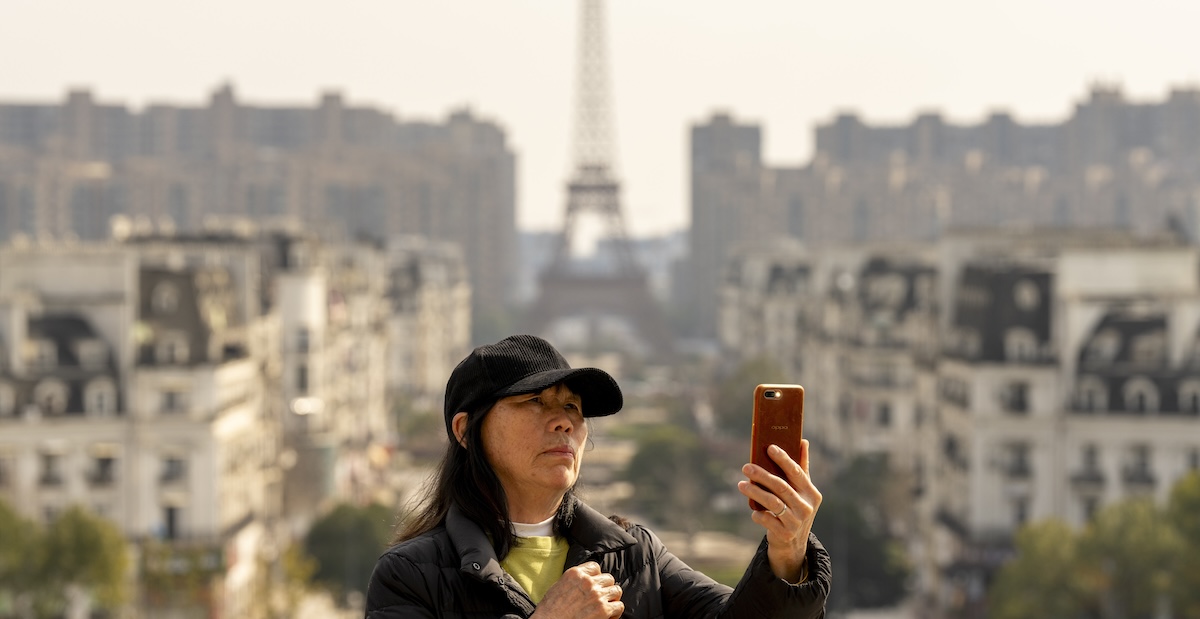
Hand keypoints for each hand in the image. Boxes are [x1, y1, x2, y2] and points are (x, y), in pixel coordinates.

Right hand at [531, 561, 623, 618]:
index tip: (594, 585)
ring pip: (616, 591)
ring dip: (612, 599)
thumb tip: (585, 581)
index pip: (595, 567)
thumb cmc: (550, 610)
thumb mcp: (559, 586)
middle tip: (601, 598)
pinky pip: (619, 606)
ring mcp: (597, 595)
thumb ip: (574, 580)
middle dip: (605, 588)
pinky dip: (615, 612)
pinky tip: (608, 616)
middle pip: (608, 578)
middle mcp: (588, 582)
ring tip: (606, 606)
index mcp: (575, 574)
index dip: (597, 577)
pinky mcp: (603, 610)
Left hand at [737, 439, 821, 582]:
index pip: (797, 472)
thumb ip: (802, 467)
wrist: (793, 544)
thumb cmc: (795, 509)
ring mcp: (797, 522)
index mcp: (812, 493)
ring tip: (741, 484)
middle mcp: (807, 507)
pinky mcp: (785, 534)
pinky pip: (767, 520)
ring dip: (755, 492)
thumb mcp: (802, 491)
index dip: (783, 459)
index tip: (769, 447)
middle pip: (781, 486)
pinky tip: (753, 511)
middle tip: (746, 467)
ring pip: (773, 503)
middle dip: (762, 475)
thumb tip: (803, 440)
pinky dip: (758, 514)